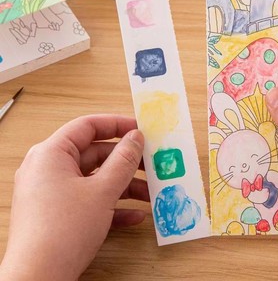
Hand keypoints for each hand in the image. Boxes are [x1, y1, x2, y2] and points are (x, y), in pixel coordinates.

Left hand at [0, 115, 148, 280]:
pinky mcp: (58, 213)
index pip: (87, 126)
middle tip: (151, 163)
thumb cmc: (65, 229)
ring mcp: (53, 192)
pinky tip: (135, 216)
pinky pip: (89, 200)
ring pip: (95, 179)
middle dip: (126, 161)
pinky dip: (111, 205)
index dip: (117, 124)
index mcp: (52, 153)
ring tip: (150, 193)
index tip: (141, 129)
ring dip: (124, 186)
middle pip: (95, 154)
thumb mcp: (102, 191)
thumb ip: (124, 160)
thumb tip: (137, 137)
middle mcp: (49, 168)